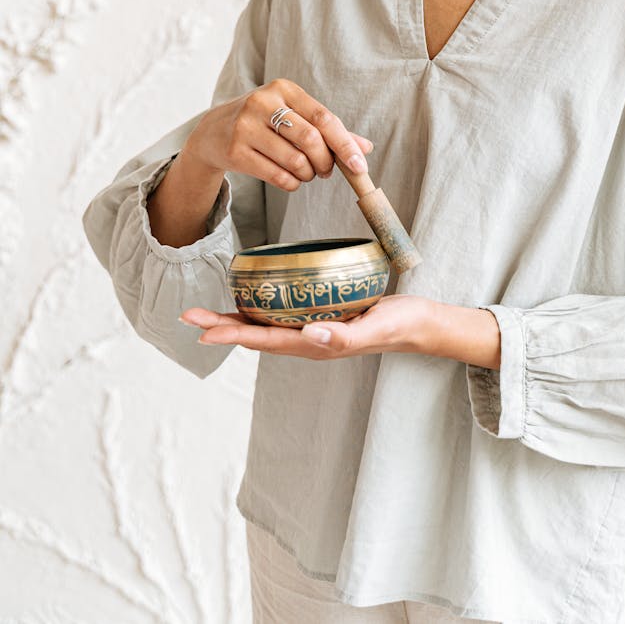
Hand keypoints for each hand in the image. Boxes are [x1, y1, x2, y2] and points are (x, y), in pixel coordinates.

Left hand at [180, 294, 436, 357]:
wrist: (417, 324)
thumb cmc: (397, 324)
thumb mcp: (374, 327)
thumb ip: (343, 334)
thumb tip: (309, 333)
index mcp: (316, 344)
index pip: (265, 339)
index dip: (233, 333)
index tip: (204, 329)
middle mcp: (307, 339)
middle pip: (256, 334)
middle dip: (222, 325)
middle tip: (189, 315)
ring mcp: (312, 330)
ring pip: (265, 326)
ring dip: (235, 319)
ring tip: (208, 313)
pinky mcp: (320, 316)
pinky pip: (282, 316)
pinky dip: (261, 309)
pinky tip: (253, 299)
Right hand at [183, 78, 373, 194]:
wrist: (213, 131)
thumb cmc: (264, 122)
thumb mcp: (293, 116)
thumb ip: (329, 130)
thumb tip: (365, 148)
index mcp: (283, 89)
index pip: (323, 117)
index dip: (345, 143)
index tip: (360, 166)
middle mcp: (262, 103)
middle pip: (311, 139)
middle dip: (326, 162)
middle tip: (326, 171)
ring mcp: (246, 127)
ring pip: (295, 161)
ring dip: (309, 174)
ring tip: (306, 173)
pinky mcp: (235, 151)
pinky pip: (277, 176)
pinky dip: (292, 183)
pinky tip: (291, 179)